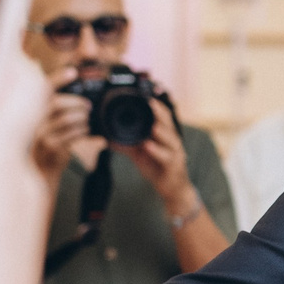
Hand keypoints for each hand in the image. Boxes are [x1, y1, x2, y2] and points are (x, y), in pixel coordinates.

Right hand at [31, 69, 89, 179]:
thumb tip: (83, 101)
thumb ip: (61, 111)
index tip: (73, 72)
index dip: (58, 78)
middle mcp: (34, 121)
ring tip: (86, 121)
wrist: (41, 170)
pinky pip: (72, 134)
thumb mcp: (49, 125)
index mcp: (34, 111)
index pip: (43, 90)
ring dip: (82, 118)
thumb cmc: (47, 144)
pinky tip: (85, 131)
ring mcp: (42, 134)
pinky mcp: (52, 147)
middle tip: (88, 106)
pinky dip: (83, 131)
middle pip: (57, 103)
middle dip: (76, 102)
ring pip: (66, 119)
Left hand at [119, 102, 197, 217]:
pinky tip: (148, 146)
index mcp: (165, 135)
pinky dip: (157, 151)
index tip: (146, 94)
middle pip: (169, 123)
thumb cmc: (157, 168)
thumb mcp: (139, 154)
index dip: (156, 104)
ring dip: (161, 131)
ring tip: (152, 125)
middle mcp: (172, 141)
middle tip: (150, 102)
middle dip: (160, 112)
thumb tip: (107, 138)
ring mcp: (175, 153)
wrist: (172, 189)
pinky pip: (166, 157)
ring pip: (170, 139)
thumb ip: (126, 144)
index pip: (163, 116)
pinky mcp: (173, 166)